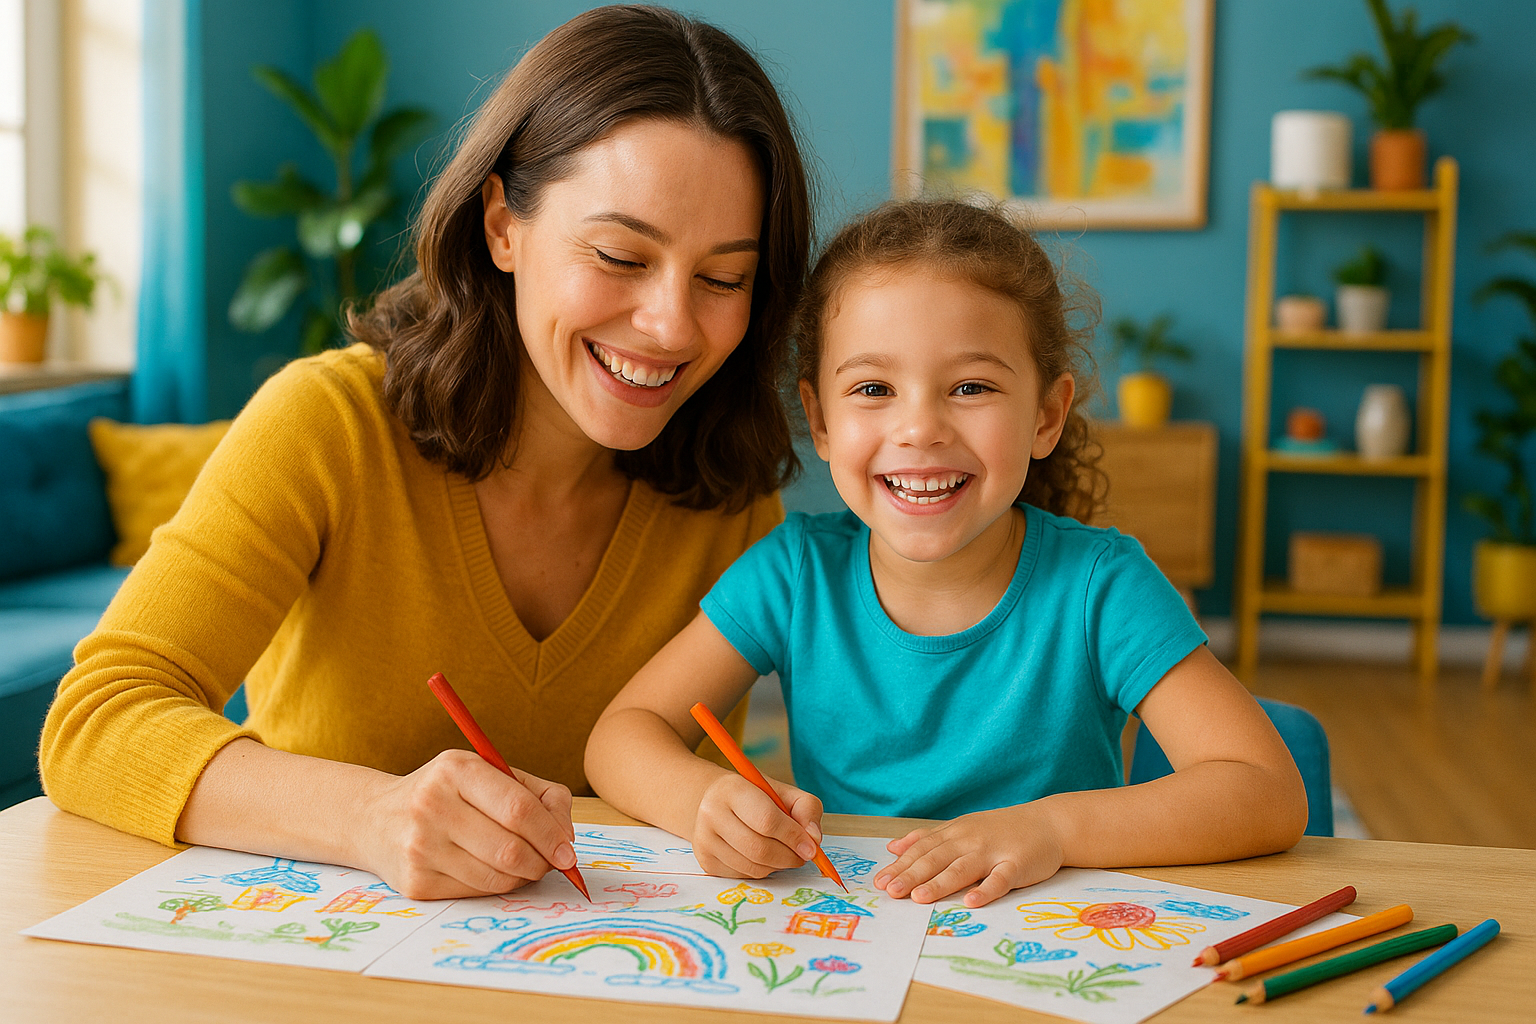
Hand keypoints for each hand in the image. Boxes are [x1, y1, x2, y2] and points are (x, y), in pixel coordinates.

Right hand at [358, 749, 576, 899]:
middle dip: (542, 861)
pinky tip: (493, 870)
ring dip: (523, 875)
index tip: (568, 850)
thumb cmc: (448, 794)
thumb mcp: (488, 774)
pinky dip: (497, 885)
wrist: (375, 819)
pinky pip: (477, 891)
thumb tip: (566, 838)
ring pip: (497, 875)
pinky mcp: (416, 882)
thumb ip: (538, 795)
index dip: (551, 834)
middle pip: (511, 848)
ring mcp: (421, 846)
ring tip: (523, 863)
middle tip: (551, 862)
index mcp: (457, 769)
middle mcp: (433, 805)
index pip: (519, 809)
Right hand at [692, 772, 823, 877]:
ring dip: (777, 866)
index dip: (793, 837)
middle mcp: (711, 814)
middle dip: (789, 857)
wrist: (717, 802)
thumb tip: (814, 839)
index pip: (767, 820)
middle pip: (759, 849)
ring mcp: (704, 840)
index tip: (811, 848)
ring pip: (753, 867)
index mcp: (732, 789)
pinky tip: (763, 857)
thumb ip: (807, 809)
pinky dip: (762, 871)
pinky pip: (744, 876)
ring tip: (783, 853)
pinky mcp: (705, 862)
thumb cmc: (756, 797)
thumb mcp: (785, 792)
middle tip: (802, 856)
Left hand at [873, 804, 1064, 906]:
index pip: (921, 850)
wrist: (1048, 824)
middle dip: (911, 876)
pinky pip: (1000, 879)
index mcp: (954, 833)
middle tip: (891, 892)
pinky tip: (971, 902)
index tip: (880, 882)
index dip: (900, 866)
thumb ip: (927, 838)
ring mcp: (993, 852)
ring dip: (940, 883)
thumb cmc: (1000, 830)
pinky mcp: (1017, 864)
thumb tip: (893, 846)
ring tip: (920, 898)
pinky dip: (986, 890)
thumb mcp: (961, 827)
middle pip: (936, 859)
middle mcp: (969, 841)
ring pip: (962, 869)